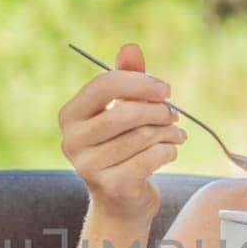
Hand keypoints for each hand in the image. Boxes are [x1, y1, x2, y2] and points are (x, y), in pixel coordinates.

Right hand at [57, 42, 185, 225]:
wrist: (121, 200)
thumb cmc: (122, 146)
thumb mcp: (123, 109)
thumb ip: (127, 78)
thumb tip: (130, 47)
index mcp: (70, 116)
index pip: (103, 86)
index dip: (139, 82)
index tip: (164, 89)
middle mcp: (71, 141)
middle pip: (123, 113)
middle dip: (157, 110)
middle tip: (173, 114)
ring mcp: (88, 167)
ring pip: (141, 136)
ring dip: (168, 131)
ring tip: (176, 133)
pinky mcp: (111, 186)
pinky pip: (151, 158)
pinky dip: (168, 151)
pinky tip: (170, 151)